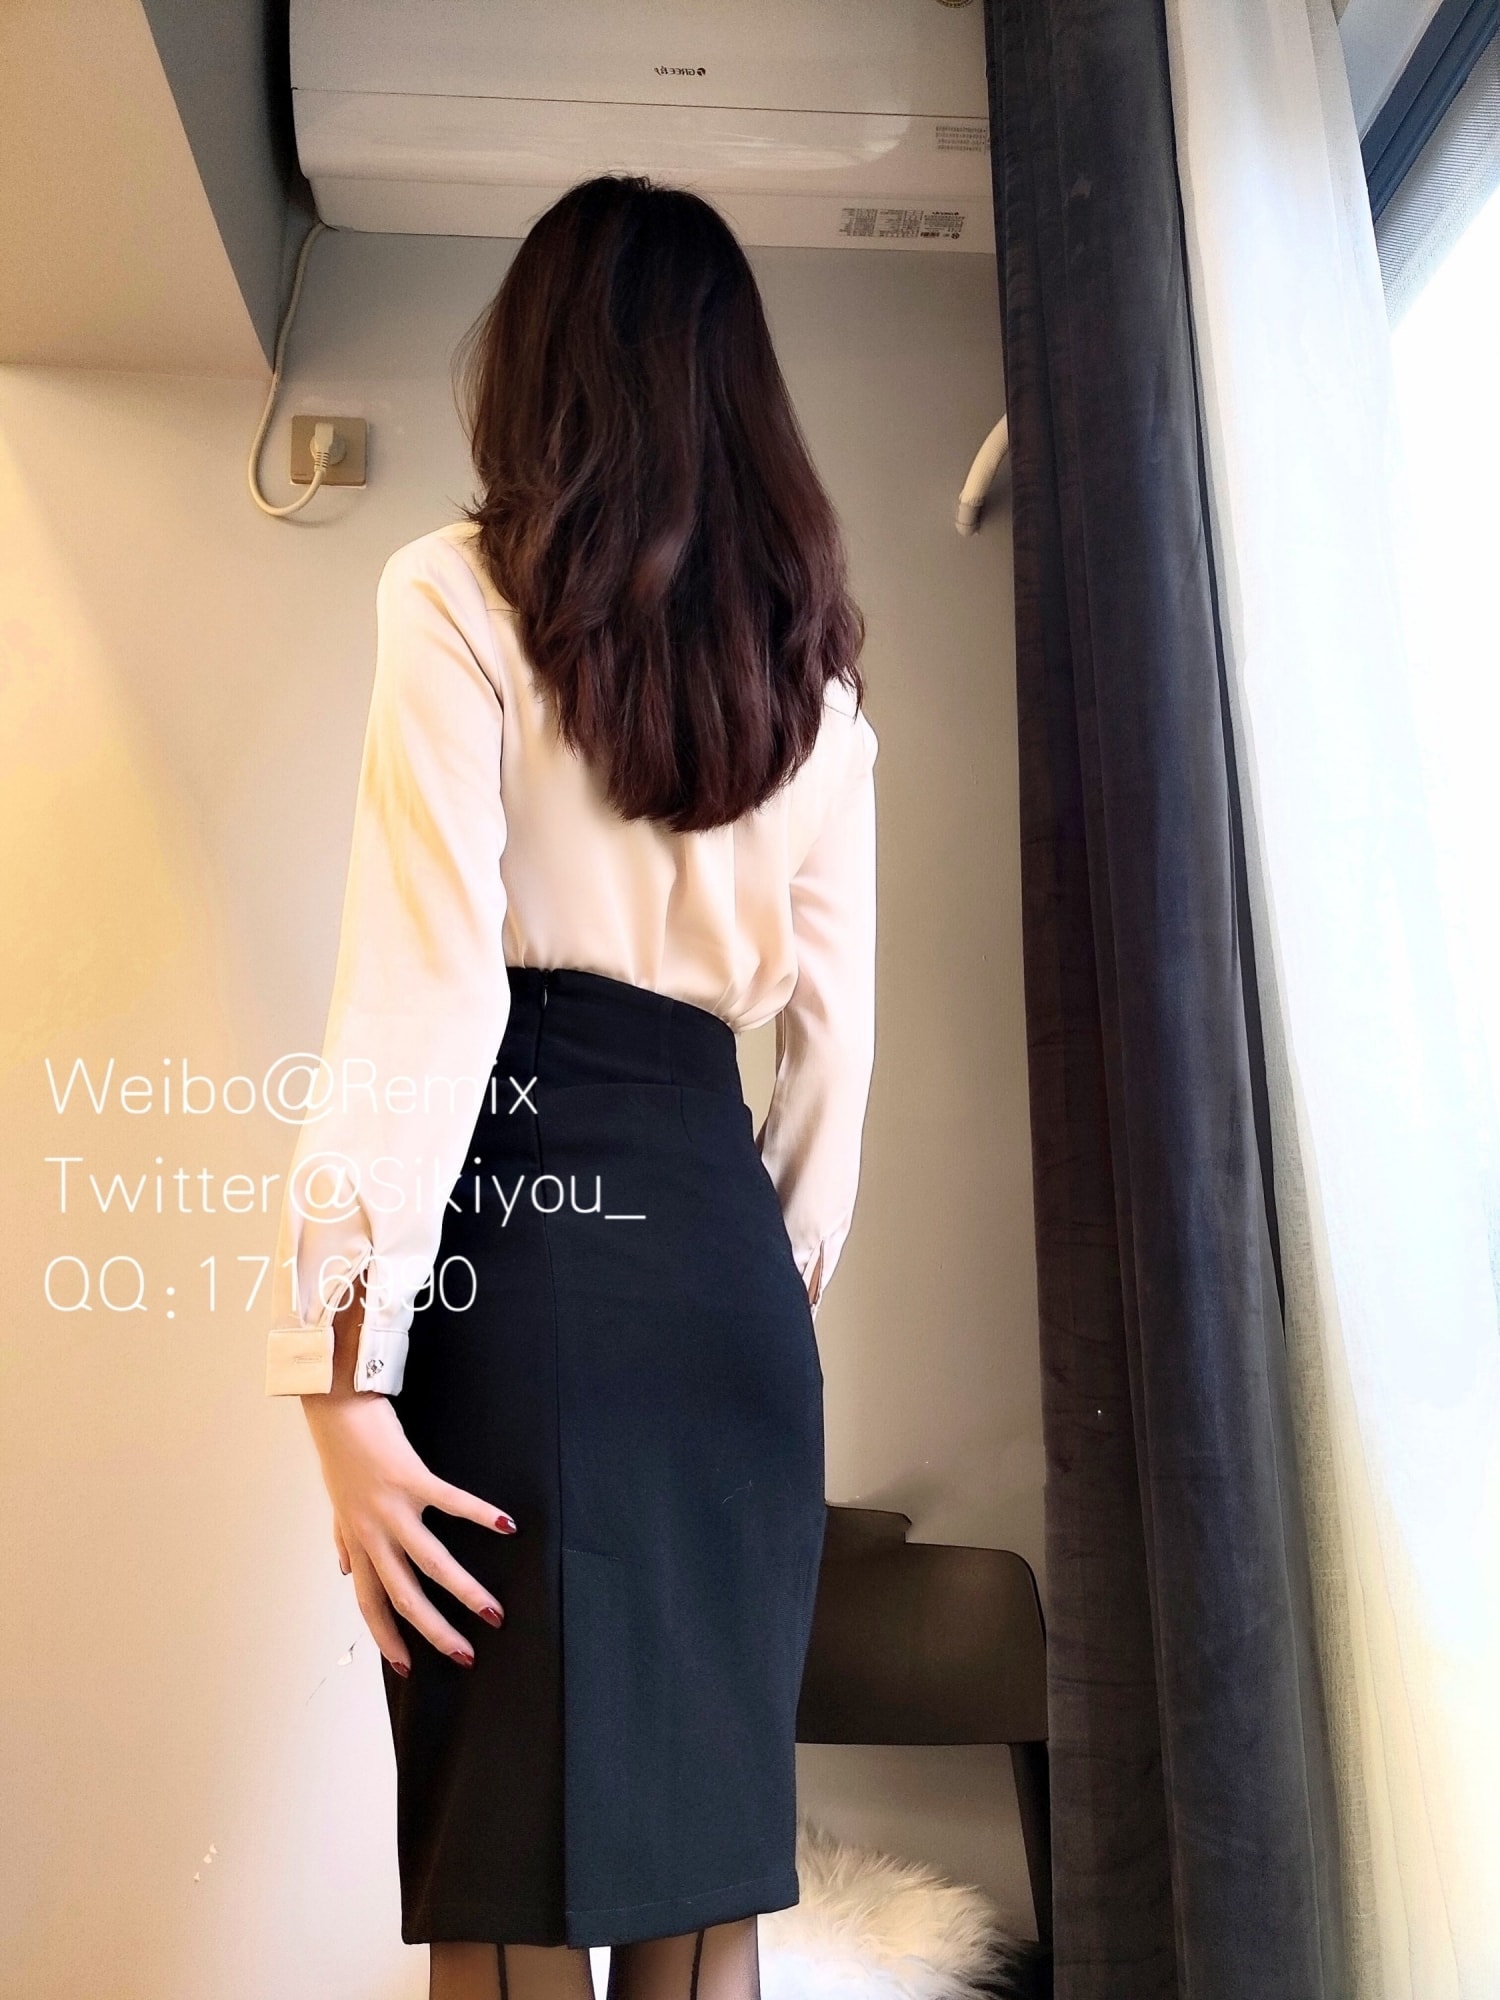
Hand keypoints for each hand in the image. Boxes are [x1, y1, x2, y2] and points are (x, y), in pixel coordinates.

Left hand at [301, 1386, 516, 1672]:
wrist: (334, 1408)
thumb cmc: (340, 1454)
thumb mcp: (336, 1505)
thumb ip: (342, 1540)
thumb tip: (341, 1568)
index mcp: (358, 1542)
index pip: (370, 1603)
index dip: (387, 1638)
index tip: (407, 1668)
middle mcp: (373, 1533)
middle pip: (404, 1597)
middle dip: (435, 1632)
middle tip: (466, 1656)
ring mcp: (392, 1508)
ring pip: (430, 1563)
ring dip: (464, 1592)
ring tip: (493, 1612)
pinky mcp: (411, 1478)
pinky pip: (451, 1503)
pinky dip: (481, 1515)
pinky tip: (507, 1525)